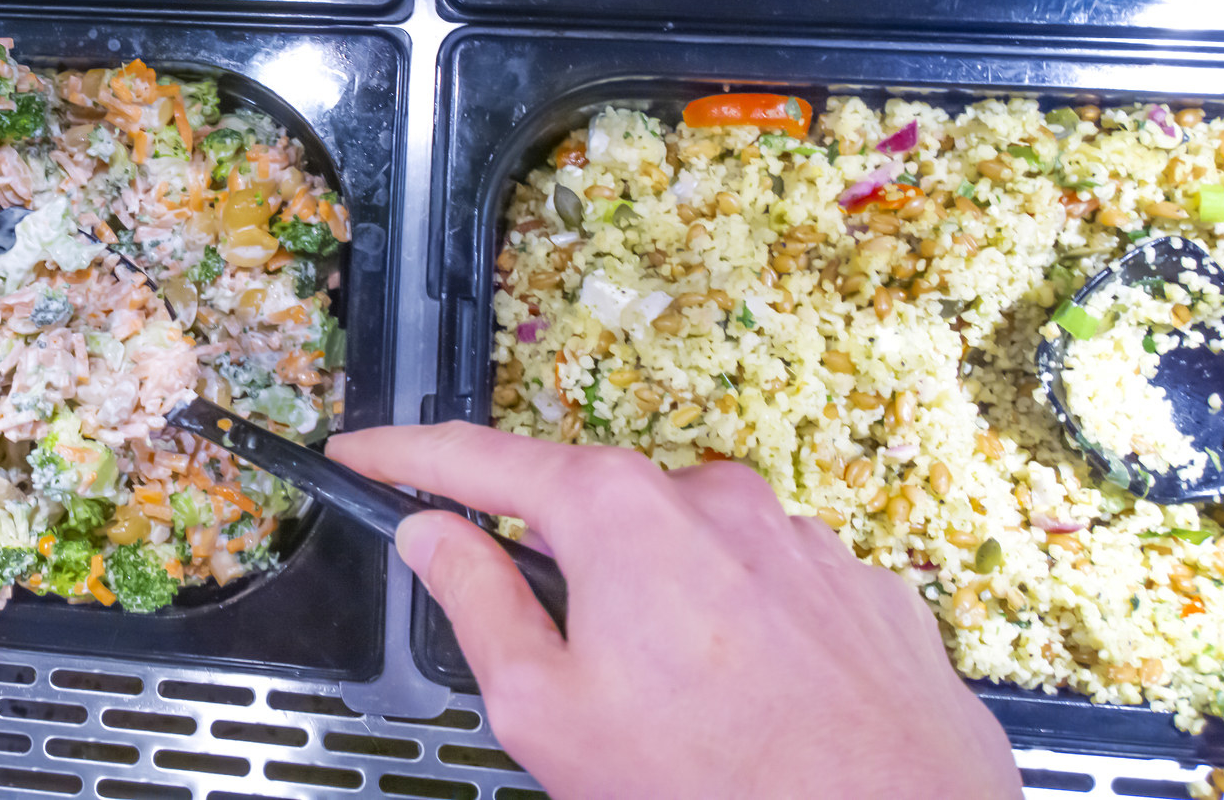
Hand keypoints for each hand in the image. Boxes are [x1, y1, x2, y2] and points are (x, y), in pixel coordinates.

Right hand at [331, 423, 1019, 799]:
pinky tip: (752, 713)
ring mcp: (800, 537)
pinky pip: (771, 593)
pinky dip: (743, 637)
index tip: (362, 456)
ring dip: (665, 614)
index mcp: (618, 512)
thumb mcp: (546, 710)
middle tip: (569, 677)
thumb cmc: (714, 785)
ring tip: (683, 721)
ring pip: (690, 557)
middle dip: (566, 578)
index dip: (406, 457)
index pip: (480, 458)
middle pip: (596, 513)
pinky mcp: (862, 588)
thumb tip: (435, 537)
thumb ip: (478, 604)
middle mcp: (713, 497)